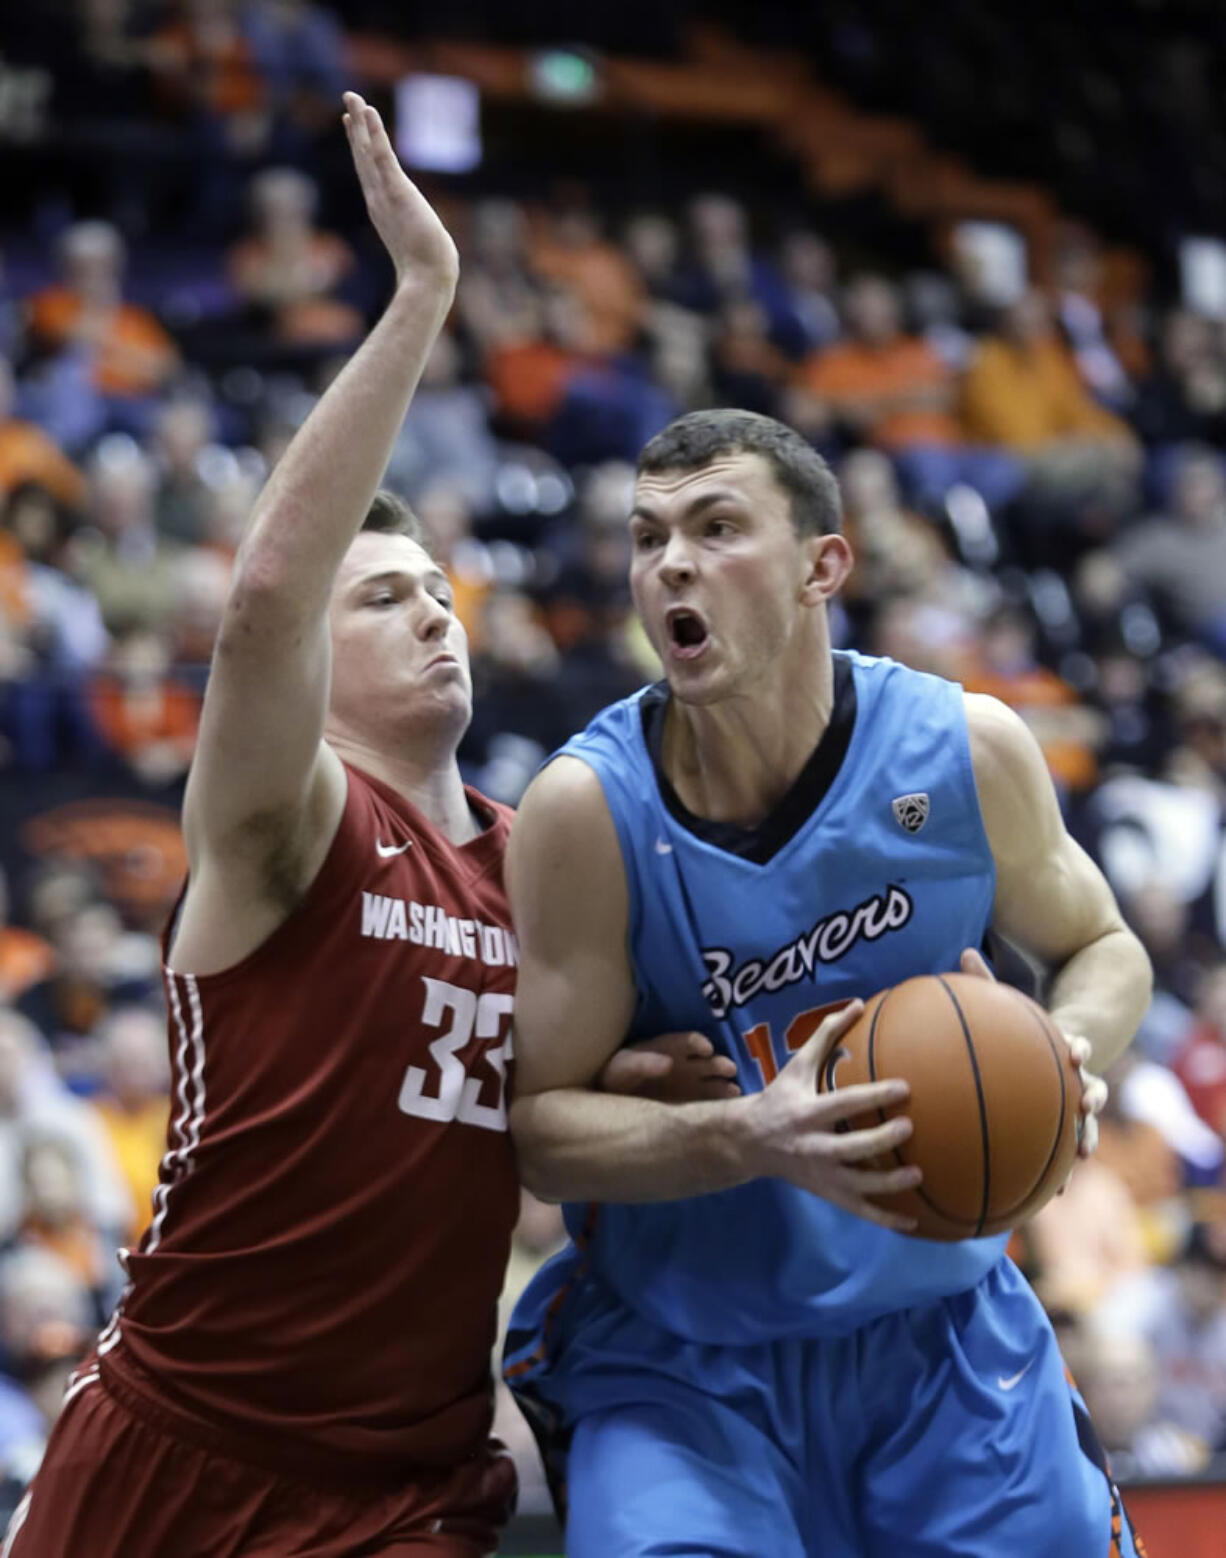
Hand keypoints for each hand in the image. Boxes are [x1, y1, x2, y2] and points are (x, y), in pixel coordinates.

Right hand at [342, 92, 458, 294]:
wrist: (427, 281)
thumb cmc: (427, 271)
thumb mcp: (416, 247)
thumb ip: (414, 239)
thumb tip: (425, 252)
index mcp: (382, 210)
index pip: (369, 172)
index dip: (361, 146)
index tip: (353, 124)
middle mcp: (378, 199)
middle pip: (363, 157)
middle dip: (356, 128)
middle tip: (348, 101)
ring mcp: (385, 195)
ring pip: (368, 151)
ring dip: (361, 122)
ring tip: (352, 98)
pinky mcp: (398, 192)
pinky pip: (384, 156)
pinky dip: (375, 133)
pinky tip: (368, 112)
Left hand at [598, 1032, 740, 1103]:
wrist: (611, 1099)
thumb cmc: (618, 1075)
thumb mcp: (625, 1067)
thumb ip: (644, 1063)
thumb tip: (668, 1063)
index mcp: (668, 1049)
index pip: (687, 1041)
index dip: (697, 1043)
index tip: (706, 1049)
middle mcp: (683, 1064)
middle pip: (705, 1061)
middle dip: (718, 1064)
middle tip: (729, 1069)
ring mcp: (688, 1084)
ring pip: (711, 1082)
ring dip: (723, 1085)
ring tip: (735, 1091)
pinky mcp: (688, 1104)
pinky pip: (707, 1102)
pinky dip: (719, 1104)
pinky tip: (729, 1108)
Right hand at [738, 1000, 920, 1230]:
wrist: (750, 1143)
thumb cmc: (780, 1097)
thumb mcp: (797, 1065)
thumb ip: (826, 1035)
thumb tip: (858, 1004)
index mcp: (808, 1113)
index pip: (844, 1104)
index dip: (873, 1097)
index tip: (904, 1087)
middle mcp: (814, 1147)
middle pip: (850, 1148)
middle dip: (880, 1141)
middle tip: (908, 1128)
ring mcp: (822, 1175)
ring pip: (858, 1185)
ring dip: (888, 1184)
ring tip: (917, 1174)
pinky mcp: (829, 1194)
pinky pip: (860, 1211)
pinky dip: (886, 1219)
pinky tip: (914, 1223)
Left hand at [958, 948, 1105, 1158]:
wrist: (1065, 1046)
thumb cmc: (1026, 1024)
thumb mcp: (1011, 999)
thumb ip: (989, 982)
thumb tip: (965, 950)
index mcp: (1066, 1045)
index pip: (1079, 1042)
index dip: (1080, 1044)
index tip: (1078, 1048)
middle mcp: (1078, 1075)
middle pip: (1093, 1085)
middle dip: (1092, 1094)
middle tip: (1087, 1102)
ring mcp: (1079, 1102)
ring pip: (1088, 1124)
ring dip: (1086, 1136)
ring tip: (1082, 1154)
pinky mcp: (1068, 1125)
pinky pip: (1067, 1149)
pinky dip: (1062, 1167)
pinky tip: (1053, 1193)